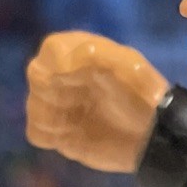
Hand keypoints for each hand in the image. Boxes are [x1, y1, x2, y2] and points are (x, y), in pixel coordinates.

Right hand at [25, 31, 171, 173]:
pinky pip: (36, 132)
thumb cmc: (144, 98)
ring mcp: (58, 103)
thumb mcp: (135, 72)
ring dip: (53, 116)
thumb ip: (106, 59)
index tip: (71, 77)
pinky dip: (50, 136)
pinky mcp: (56, 131)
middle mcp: (63, 75)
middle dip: (53, 91)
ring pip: (35, 105)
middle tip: (76, 105)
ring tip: (79, 123)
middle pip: (37, 74)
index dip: (58, 63)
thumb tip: (80, 56)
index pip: (53, 49)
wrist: (151, 137)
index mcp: (81, 51)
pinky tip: (71, 136)